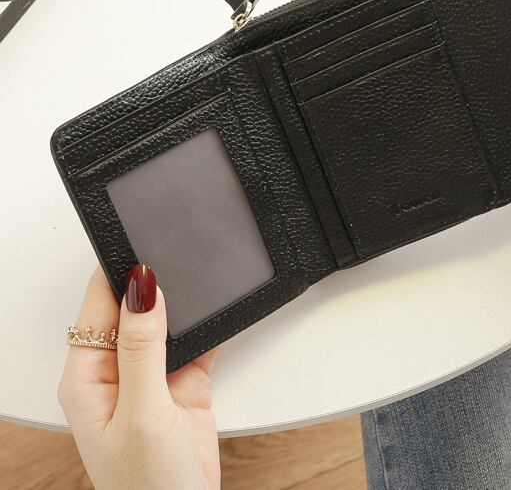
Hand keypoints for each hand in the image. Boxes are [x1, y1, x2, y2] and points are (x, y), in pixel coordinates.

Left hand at [58, 265, 220, 489]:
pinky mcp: (184, 383)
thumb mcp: (142, 410)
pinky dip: (210, 326)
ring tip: (203, 278)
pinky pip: (198, 341)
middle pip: (134, 309)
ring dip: (184, 304)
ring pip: (168, 321)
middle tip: (181, 255)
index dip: (118, 273)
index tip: (143, 246)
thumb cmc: (145, 486)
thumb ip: (142, 346)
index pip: (98, 305)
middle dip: (155, 284)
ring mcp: (153, 376)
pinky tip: (220, 310)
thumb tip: (142, 288)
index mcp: (89, 376)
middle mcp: (118, 371)